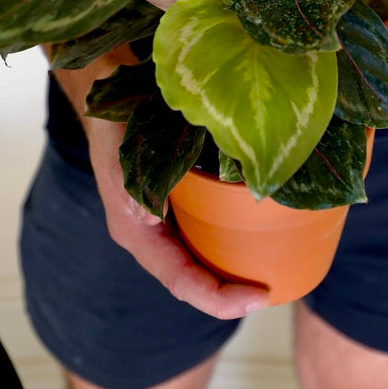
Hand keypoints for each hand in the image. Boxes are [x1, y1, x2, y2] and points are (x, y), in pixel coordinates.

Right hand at [52, 52, 269, 319]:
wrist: (113, 90)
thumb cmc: (118, 126)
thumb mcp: (126, 161)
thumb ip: (140, 192)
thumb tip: (158, 218)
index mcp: (137, 234)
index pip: (180, 281)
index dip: (218, 298)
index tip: (258, 296)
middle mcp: (152, 235)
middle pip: (195, 278)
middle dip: (231, 292)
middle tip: (273, 290)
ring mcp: (166, 220)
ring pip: (202, 257)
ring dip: (234, 268)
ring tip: (274, 269)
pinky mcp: (181, 200)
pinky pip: (209, 229)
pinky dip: (233, 236)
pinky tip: (262, 229)